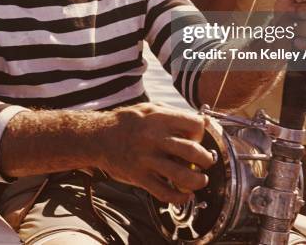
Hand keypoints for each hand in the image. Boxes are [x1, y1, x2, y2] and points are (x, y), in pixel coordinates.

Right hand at [100, 103, 214, 203]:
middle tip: (207, 161)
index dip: (201, 133)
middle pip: (192, 151)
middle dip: (206, 159)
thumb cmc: (127, 121)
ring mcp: (146, 159)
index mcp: (159, 118)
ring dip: (198, 181)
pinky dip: (179, 198)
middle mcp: (154, 138)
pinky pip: (164, 193)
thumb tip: (202, 121)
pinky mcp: (139, 177)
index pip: (194, 125)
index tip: (198, 138)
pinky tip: (184, 195)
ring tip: (200, 180)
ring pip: (182, 176)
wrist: (98, 136)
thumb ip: (173, 114)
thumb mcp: (149, 108)